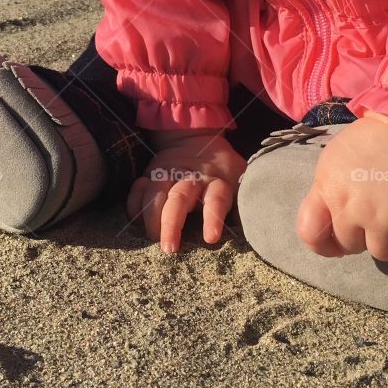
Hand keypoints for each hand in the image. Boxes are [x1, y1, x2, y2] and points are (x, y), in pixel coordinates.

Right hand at [126, 131, 244, 254]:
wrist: (194, 138)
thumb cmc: (221, 170)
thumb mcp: (239, 179)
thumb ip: (244, 202)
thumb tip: (253, 230)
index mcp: (216, 182)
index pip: (216, 200)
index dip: (213, 218)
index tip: (210, 238)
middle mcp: (191, 178)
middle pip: (180, 198)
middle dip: (172, 223)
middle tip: (169, 248)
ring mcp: (169, 174)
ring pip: (156, 192)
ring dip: (151, 216)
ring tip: (152, 237)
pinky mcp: (151, 173)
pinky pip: (138, 187)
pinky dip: (134, 201)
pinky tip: (136, 216)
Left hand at [295, 113, 387, 261]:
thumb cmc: (371, 141)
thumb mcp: (332, 161)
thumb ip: (324, 194)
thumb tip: (330, 228)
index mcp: (329, 190)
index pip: (311, 235)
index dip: (324, 244)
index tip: (339, 240)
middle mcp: (353, 208)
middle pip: (352, 247)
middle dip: (364, 235)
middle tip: (378, 212)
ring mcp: (384, 217)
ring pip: (383, 254)